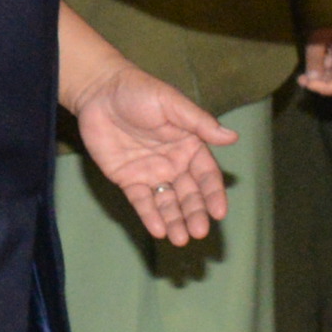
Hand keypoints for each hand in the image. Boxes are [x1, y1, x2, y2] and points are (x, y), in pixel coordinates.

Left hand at [70, 65, 237, 246]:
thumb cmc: (140, 91)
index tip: (219, 212)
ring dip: (175, 221)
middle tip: (200, 232)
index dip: (213, 193)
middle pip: (189, 194)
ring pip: (167, 202)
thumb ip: (199, 123)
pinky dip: (150, 216)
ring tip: (181, 239)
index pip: (206, 175)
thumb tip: (232, 137)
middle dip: (195, 213)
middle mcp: (173, 163)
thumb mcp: (172, 104)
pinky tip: (158, 230)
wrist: (99, 91)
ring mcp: (151, 173)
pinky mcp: (128, 180)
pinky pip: (142, 201)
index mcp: (189, 145)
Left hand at [299, 22, 331, 95]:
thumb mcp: (317, 34)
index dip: (328, 88)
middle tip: (302, 80)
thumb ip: (315, 58)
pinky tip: (308, 65)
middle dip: (321, 83)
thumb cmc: (324, 10)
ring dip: (319, 76)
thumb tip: (312, 79)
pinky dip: (319, 67)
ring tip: (302, 75)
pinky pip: (330, 62)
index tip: (309, 83)